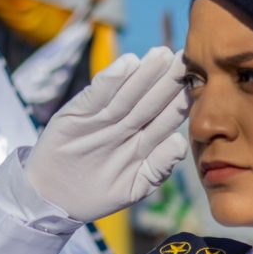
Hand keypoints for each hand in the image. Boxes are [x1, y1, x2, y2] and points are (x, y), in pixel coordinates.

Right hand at [25, 47, 188, 221]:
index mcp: (141, 143)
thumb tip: (179, 143)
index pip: (164, 118)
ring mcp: (99, 120)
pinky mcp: (75, 115)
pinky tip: (128, 64)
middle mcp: (123, 127)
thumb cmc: (96, 194)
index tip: (201, 84)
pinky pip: (96, 96)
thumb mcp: (132, 187)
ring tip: (161, 54)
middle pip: (148, 101)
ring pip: (127, 94)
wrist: (52, 198)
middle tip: (184, 56)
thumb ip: (157, 168)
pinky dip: (110, 80)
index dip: (180, 101)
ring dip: (144, 74)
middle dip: (166, 79)